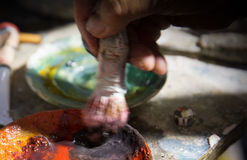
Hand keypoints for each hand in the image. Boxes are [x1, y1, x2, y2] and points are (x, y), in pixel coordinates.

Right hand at [74, 0, 240, 75]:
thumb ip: (117, 8)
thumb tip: (93, 28)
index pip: (88, 4)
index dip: (89, 28)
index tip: (99, 52)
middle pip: (107, 24)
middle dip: (122, 48)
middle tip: (136, 63)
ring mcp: (138, 5)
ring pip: (126, 36)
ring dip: (138, 56)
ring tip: (153, 66)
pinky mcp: (153, 15)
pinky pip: (142, 39)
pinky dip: (149, 54)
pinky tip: (158, 65)